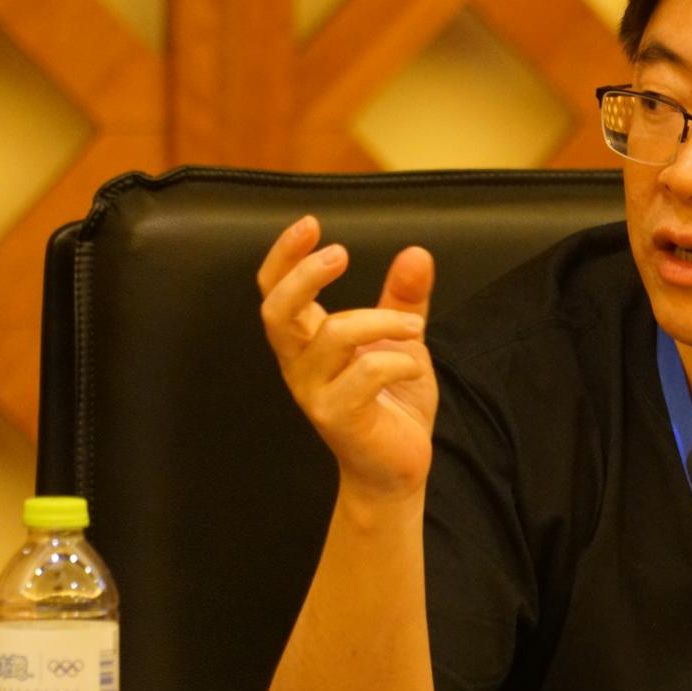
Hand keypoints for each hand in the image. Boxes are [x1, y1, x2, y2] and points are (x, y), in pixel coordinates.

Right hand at [258, 216, 436, 499]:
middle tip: (340, 253)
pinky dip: (398, 359)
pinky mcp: (339, 418)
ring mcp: (315, 393)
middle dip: (304, 275)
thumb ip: (402, 300)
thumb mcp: (400, 341)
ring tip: (413, 326)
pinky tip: (414, 365)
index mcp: (307, 342)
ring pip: (332, 336)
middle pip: (277, 311)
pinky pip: (365, 374)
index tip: (311, 223)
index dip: (285, 256)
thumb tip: (416, 252)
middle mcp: (301, 366)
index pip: (275, 291)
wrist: (398, 467)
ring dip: (380, 320)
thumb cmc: (392, 404)